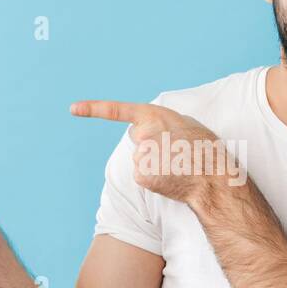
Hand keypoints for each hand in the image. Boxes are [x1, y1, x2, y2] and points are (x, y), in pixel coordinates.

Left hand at [70, 99, 240, 208]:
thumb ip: (164, 122)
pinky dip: (155, 178)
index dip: (93, 109)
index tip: (73, 109)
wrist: (213, 177)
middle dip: (152, 144)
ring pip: (142, 159)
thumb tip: (154, 131)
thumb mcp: (186, 123)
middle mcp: (142, 133)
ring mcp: (140, 155)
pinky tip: (171, 177)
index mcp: (153, 115)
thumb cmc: (205, 149)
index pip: (117, 110)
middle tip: (176, 151)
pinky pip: (144, 175)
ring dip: (156, 162)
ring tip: (178, 164)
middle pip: (139, 140)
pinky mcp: (141, 175)